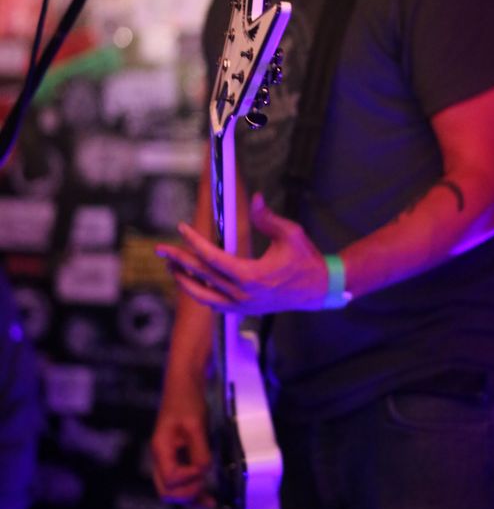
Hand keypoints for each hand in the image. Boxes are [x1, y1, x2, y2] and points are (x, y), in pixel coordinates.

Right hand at [151, 392, 214, 507]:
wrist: (184, 384)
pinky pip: (182, 481)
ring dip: (191, 497)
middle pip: (167, 491)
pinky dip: (194, 490)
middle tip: (206, 487)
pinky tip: (207, 498)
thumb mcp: (195, 423)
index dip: (187, 479)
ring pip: (174, 490)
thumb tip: (203, 471)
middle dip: (187, 494)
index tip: (202, 469)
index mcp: (161, 448)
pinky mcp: (178, 457)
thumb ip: (199, 450)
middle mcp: (161, 457)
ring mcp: (168, 458)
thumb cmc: (187, 400)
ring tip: (210, 503)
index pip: (170, 478)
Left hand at [155, 193, 328, 314]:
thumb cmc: (305, 258)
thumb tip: (254, 198)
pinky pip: (214, 304)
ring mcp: (243, 305)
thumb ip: (268, 217)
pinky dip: (200, 293)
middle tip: (160, 249)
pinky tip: (191, 282)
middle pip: (202, 277)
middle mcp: (243, 294)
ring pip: (203, 296)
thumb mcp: (291, 233)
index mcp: (252, 276)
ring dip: (184, 281)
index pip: (213, 258)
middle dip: (179, 261)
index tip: (181, 228)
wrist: (319, 289)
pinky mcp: (245, 310)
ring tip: (171, 267)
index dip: (195, 242)